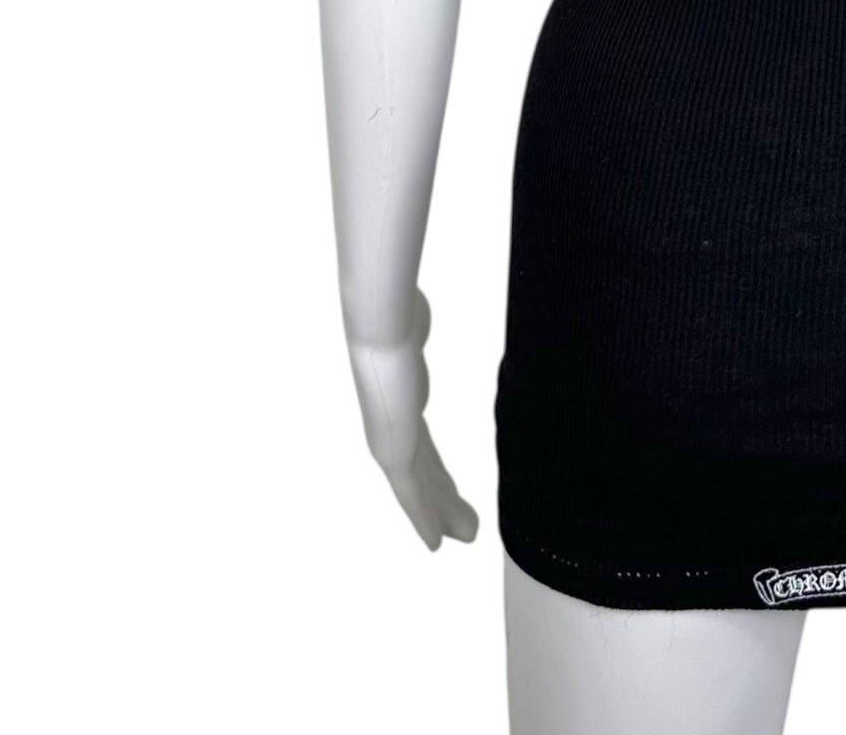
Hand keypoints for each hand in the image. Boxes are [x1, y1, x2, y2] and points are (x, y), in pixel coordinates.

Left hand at [346, 288, 479, 550]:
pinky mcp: (392, 453)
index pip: (420, 444)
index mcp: (398, 403)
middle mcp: (391, 427)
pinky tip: (435, 544)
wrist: (379, 329)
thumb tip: (417, 302)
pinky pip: (412, 496)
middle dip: (443, 497)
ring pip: (422, 488)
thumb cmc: (393, 316)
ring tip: (466, 535)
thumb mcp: (409, 325)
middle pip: (424, 470)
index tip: (449, 488)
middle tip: (463, 524)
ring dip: (442, 512)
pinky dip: (424, 519)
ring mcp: (390, 442)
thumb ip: (413, 325)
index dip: (435, 469)